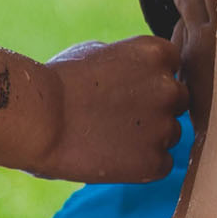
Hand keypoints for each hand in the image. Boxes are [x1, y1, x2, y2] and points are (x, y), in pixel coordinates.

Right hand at [28, 34, 185, 182]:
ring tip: (110, 137)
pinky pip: (161, 164)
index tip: (128, 89)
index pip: (173, 66)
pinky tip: (112, 157)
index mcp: (157, 53)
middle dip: (156, 108)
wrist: (38, 121)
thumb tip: (140, 72)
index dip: (152, 79)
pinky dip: (142, 165)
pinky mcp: (155, 162)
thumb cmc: (58, 83)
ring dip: (150, 137)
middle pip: (178, 100)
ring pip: (171, 133)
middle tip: (119, 116)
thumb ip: (130, 61)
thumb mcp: (98, 52)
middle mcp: (169, 88)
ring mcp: (165, 126)